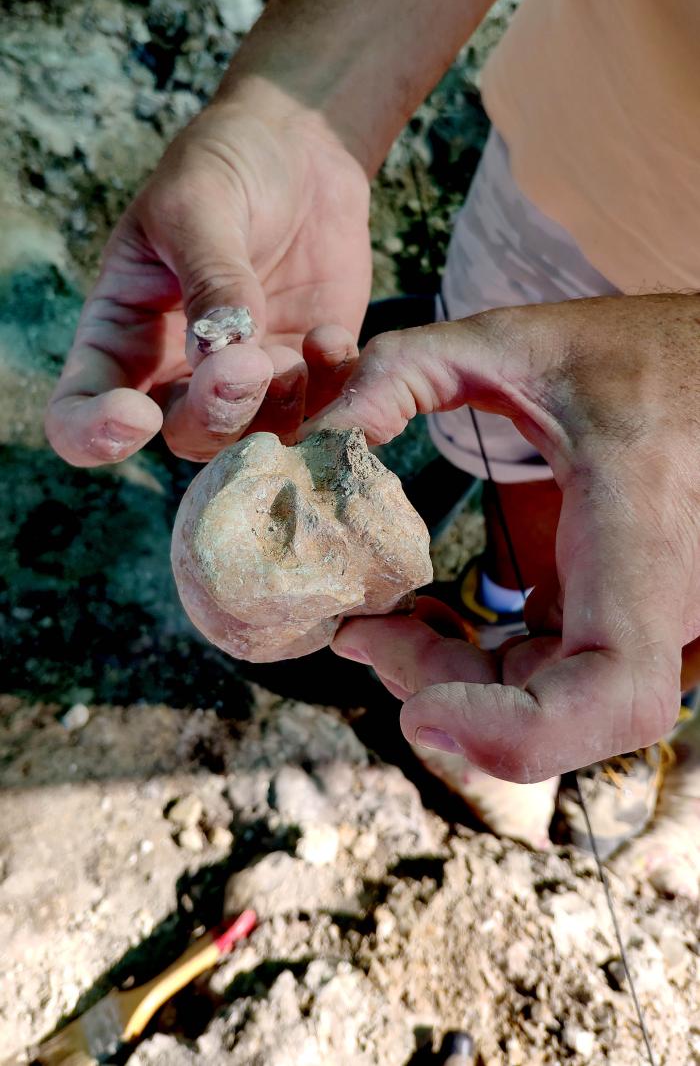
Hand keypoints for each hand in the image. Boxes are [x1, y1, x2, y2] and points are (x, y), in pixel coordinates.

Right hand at [46, 88, 370, 464]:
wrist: (301, 148)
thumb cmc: (225, 167)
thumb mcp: (197, 206)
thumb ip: (208, 280)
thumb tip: (218, 355)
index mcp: (122, 334)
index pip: (81, 413)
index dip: (95, 434)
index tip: (135, 417)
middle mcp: (179, 372)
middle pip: (184, 434)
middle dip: (215, 413)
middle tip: (249, 364)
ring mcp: (249, 379)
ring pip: (256, 438)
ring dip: (278, 408)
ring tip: (302, 347)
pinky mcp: (311, 373)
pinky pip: (321, 414)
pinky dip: (332, 393)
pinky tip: (333, 337)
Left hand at [305, 295, 699, 779]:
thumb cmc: (627, 354)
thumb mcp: (510, 341)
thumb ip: (403, 370)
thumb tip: (314, 437)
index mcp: (644, 533)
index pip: (613, 689)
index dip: (520, 735)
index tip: (423, 713)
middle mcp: (664, 598)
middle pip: (554, 712)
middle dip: (442, 689)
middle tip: (358, 632)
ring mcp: (654, 623)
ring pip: (550, 705)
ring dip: (454, 680)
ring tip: (377, 622)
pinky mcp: (627, 623)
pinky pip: (555, 678)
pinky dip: (484, 667)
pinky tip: (429, 620)